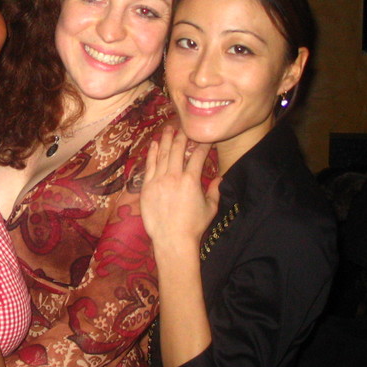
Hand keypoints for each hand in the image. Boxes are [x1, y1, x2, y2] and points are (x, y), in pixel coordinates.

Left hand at [140, 126, 219, 253]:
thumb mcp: (210, 208)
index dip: (202, 144)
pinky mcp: (146, 187)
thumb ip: (215, 190)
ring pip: (163, 154)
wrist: (172, 239)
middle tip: (184, 126)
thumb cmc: (193, 226)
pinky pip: (149, 165)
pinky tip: (155, 144)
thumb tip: (220, 178)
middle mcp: (174, 176)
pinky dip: (152, 153)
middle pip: (178, 149)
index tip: (205, 138)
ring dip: (166, 140)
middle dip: (182, 136)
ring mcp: (158, 180)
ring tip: (169, 128)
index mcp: (191, 180)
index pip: (198, 155)